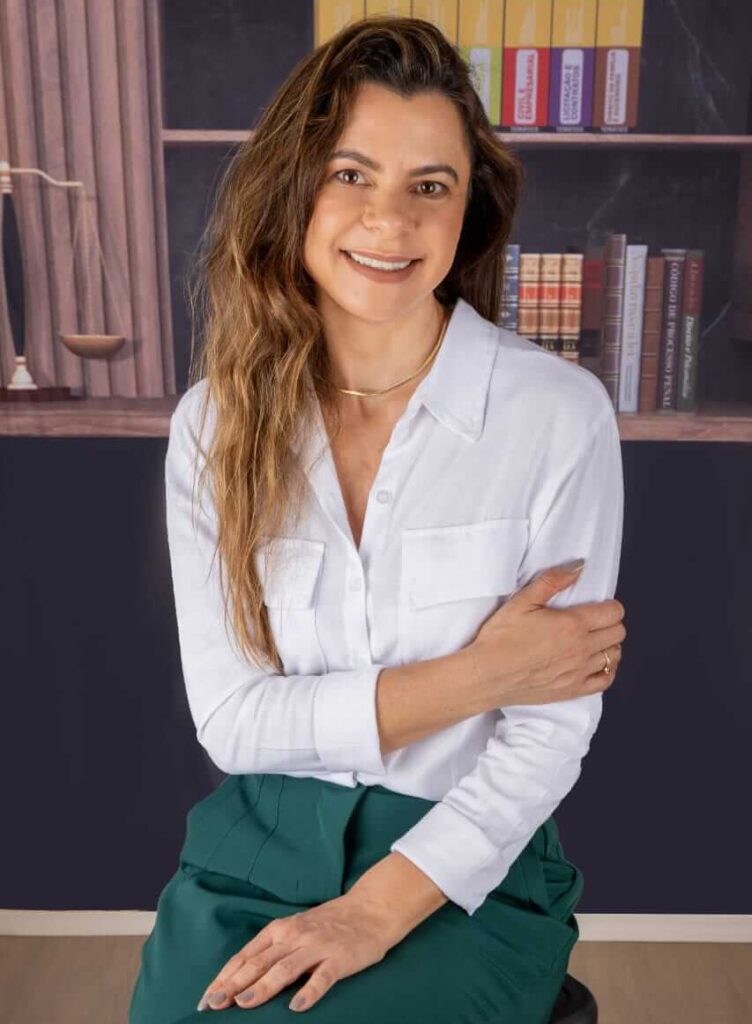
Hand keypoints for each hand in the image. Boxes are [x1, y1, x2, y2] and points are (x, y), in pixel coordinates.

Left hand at [196, 889, 394, 1013]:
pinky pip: (323, 977)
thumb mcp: (296, 930)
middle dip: (234, 984)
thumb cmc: (330, 924)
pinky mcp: (340, 958)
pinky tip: (297, 1007)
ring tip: (245, 1003)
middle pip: (260, 962)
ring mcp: (317, 946)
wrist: (371, 909)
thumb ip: (273, 950)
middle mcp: (295, 936)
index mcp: (281, 930)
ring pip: (285, 967)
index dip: (225, 977)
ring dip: (263, 985)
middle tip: (214, 1004)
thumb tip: (240, 979)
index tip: (206, 998)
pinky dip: (309, 991)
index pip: (246, 956)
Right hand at [468, 560, 625, 707]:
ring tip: (594, 640)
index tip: (599, 606)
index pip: (613, 613)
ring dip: (609, 645)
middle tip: (595, 621)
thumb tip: (578, 567)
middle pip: (618, 633)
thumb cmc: (501, 638)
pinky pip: (605, 680)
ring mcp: (579, 671)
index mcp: (572, 624)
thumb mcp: (522, 601)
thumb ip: (552, 581)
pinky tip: (596, 663)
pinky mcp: (573, 689)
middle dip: (611, 623)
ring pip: (614, 656)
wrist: (487, 675)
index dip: (610, 606)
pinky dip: (607, 669)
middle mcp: (581, 649)